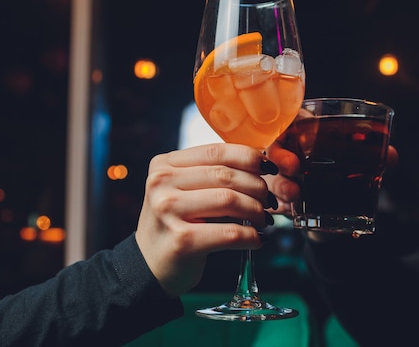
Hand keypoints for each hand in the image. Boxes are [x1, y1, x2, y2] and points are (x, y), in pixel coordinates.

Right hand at [135, 143, 275, 297]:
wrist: (150, 266)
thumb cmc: (175, 224)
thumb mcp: (182, 190)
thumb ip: (209, 173)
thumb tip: (258, 163)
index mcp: (164, 165)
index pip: (216, 152)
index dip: (249, 157)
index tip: (268, 168)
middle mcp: (162, 183)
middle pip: (225, 175)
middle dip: (257, 187)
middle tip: (269, 200)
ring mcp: (169, 211)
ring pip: (230, 200)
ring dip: (256, 210)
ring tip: (263, 219)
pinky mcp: (182, 240)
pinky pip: (230, 233)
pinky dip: (250, 236)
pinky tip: (256, 239)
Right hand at [264, 142, 398, 215]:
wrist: (336, 207)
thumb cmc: (342, 172)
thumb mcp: (357, 163)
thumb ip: (374, 159)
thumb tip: (392, 156)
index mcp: (304, 132)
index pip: (289, 123)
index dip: (288, 132)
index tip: (294, 151)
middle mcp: (287, 151)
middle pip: (274, 151)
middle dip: (281, 161)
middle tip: (294, 171)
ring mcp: (278, 175)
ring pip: (271, 177)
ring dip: (281, 186)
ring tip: (295, 195)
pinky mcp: (279, 198)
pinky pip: (273, 201)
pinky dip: (283, 207)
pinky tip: (293, 212)